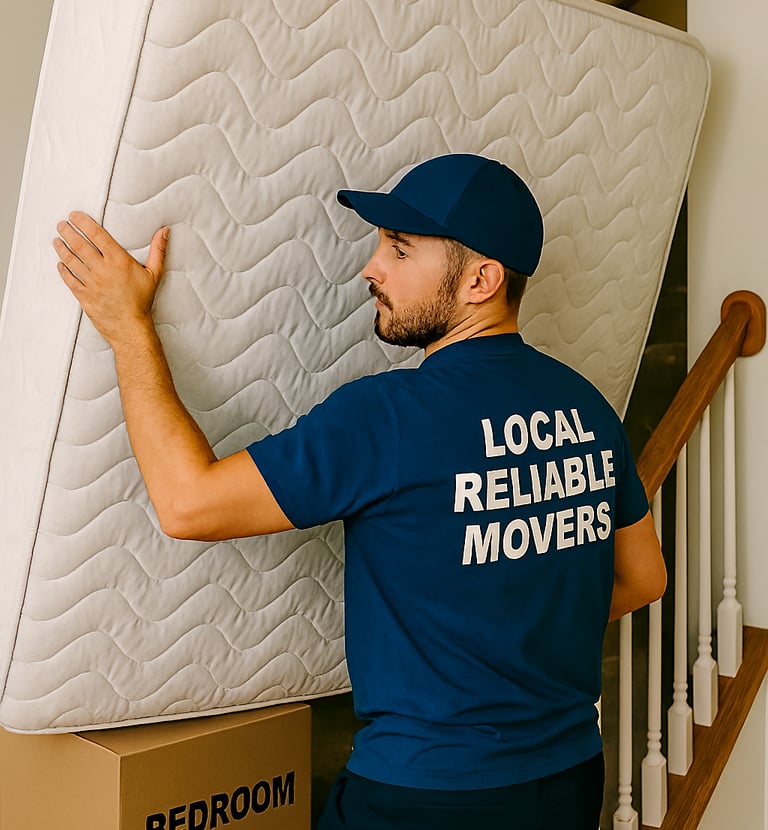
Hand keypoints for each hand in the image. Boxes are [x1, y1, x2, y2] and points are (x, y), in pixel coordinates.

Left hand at [53, 212, 168, 345]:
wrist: (131, 327)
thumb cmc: (142, 301)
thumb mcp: (154, 274)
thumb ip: (158, 250)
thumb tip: (165, 231)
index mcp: (118, 261)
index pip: (96, 235)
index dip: (83, 222)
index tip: (74, 216)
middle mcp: (102, 269)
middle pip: (79, 245)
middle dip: (68, 232)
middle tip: (62, 225)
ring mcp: (91, 283)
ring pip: (71, 260)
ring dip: (62, 248)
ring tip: (57, 240)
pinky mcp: (84, 296)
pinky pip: (69, 279)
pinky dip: (63, 270)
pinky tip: (60, 263)